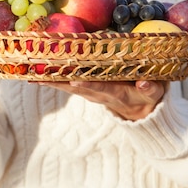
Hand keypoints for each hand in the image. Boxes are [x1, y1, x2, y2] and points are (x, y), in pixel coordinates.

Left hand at [38, 80, 165, 120]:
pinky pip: (67, 83)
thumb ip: (150, 89)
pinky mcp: (86, 90)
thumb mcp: (155, 94)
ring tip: (33, 75)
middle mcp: (100, 94)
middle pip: (77, 88)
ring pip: (69, 86)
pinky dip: (53, 79)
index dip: (88, 85)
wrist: (139, 112)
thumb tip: (145, 83)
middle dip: (59, 83)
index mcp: (117, 93)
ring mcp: (91, 93)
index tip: (74, 82)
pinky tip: (38, 74)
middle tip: (40, 77)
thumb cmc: (147, 96)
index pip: (101, 88)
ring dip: (51, 81)